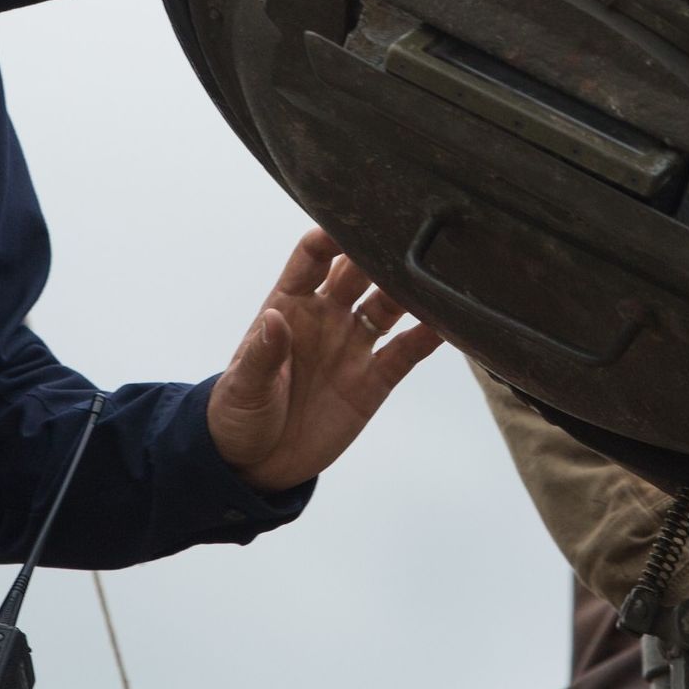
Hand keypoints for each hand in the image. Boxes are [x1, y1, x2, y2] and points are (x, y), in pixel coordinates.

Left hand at [206, 229, 442, 491]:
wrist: (257, 464)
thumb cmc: (239, 414)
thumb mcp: (243, 387)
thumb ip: (261, 355)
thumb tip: (273, 320)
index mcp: (290, 305)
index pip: (313, 257)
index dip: (331, 237)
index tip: (352, 224)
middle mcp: (327, 315)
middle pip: (359, 272)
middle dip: (379, 253)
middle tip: (406, 236)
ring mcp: (353, 345)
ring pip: (389, 305)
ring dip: (409, 289)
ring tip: (436, 275)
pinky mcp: (374, 379)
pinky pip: (407, 351)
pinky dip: (429, 336)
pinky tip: (450, 322)